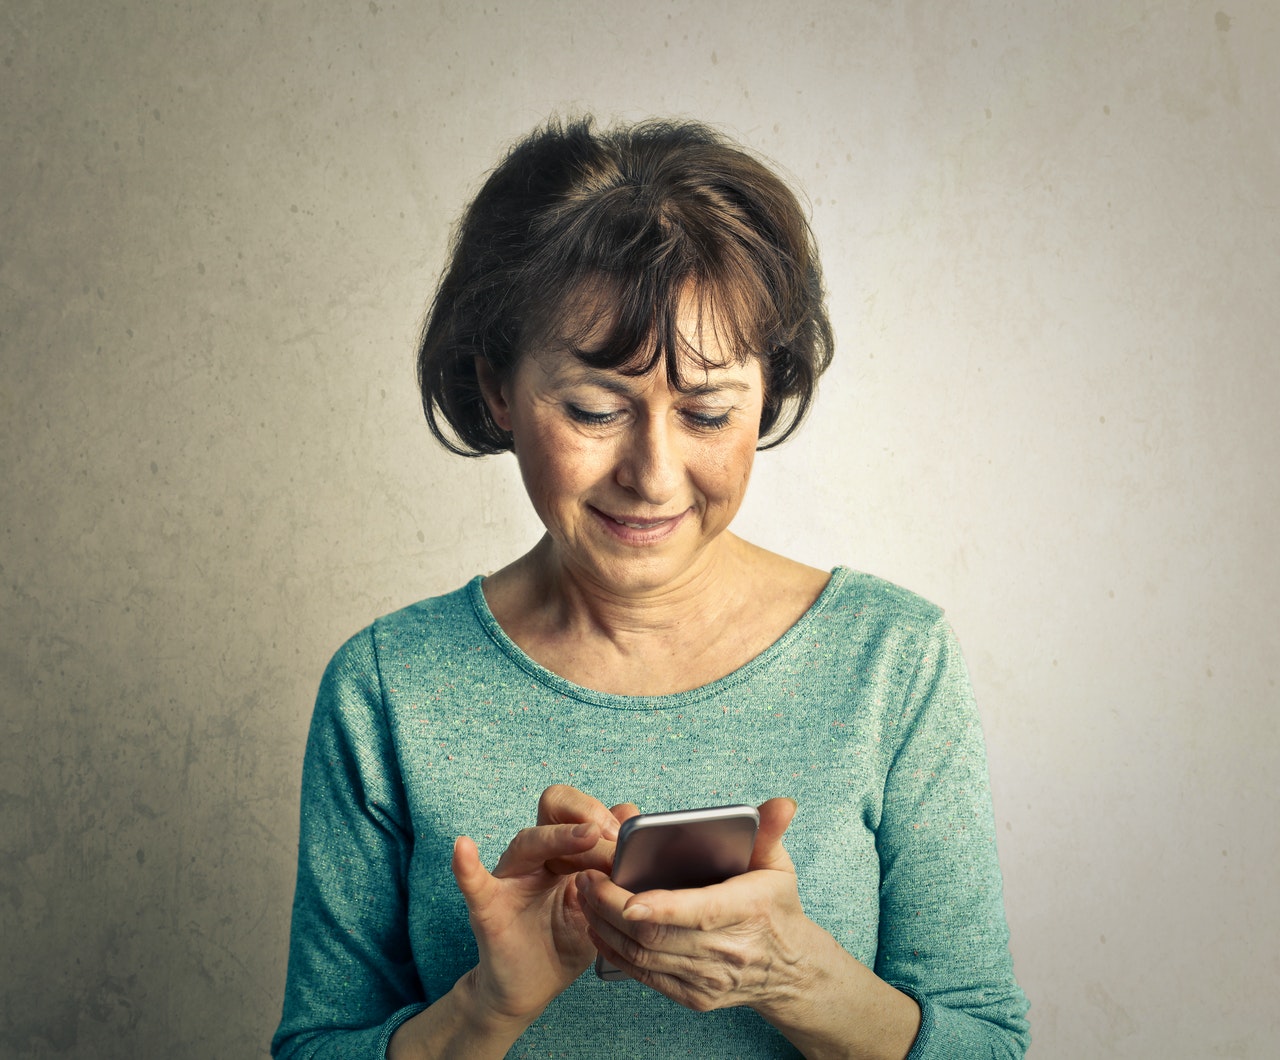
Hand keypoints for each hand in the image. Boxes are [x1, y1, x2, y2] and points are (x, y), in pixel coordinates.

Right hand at [451, 785, 634, 1025]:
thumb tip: (631, 816)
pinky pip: (474, 883)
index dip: (604, 817)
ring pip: (528, 842)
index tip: (627, 838)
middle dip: (585, 815)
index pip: (580, 812)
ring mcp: (511, 878)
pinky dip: (467, 865)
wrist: (530, 987)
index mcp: (564, 851)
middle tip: (610, 838)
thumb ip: (612, 866)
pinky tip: (463, 847)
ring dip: (559, 837)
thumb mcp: (599, 903)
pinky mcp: (488, 908)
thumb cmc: (563, 942)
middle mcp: (536, 856)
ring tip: (586, 837)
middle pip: (553, 806)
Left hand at [577, 797, 817, 1013]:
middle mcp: (726, 951)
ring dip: (605, 926)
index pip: (697, 913)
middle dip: (610, 907)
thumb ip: (770, 831)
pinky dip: (615, 951)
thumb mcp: (778, 866)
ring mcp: (708, 979)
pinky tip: (598, 928)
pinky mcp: (693, 997)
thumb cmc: (777, 907)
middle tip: (586, 877)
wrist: (790, 971)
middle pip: (656, 936)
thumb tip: (782, 803)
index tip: (623, 896)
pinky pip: (644, 976)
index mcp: (747, 912)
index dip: (657, 907)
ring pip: (643, 957)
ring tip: (584, 896)